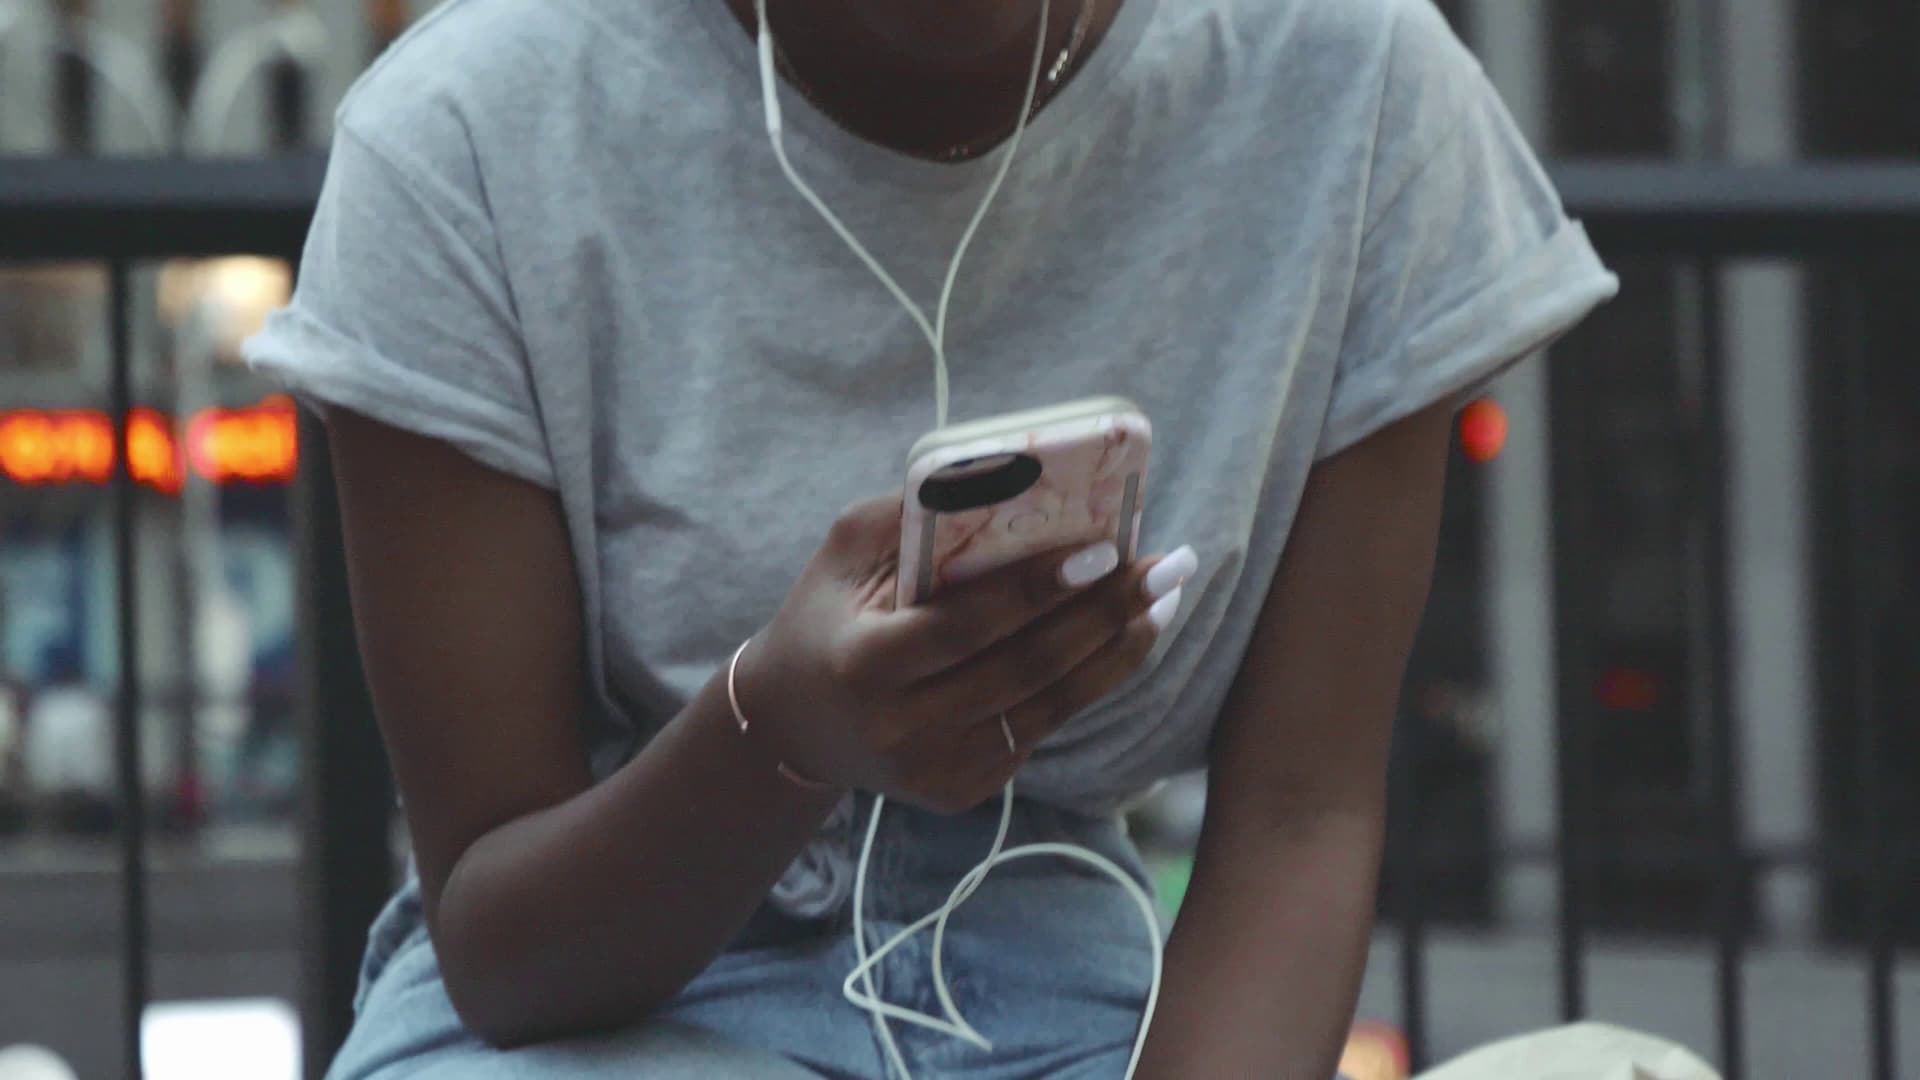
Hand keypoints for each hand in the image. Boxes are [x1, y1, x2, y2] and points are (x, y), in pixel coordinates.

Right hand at [735, 494, 1195, 813]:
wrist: (794, 725)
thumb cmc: (827, 615)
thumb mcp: (846, 554)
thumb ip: (913, 513)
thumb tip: (1010, 474)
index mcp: (864, 666)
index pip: (966, 627)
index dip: (1037, 590)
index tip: (1103, 550)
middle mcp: (902, 730)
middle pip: (1026, 670)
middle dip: (1105, 613)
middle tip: (1167, 565)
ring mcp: (937, 771)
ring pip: (1050, 707)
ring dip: (1119, 649)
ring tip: (1165, 596)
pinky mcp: (964, 791)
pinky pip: (1043, 728)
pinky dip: (1092, 680)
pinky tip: (1127, 636)